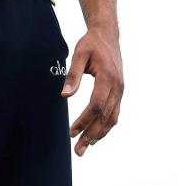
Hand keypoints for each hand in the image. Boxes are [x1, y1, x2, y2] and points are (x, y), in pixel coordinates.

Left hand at [61, 28, 123, 156]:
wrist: (107, 35)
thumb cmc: (91, 44)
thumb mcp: (78, 55)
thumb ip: (72, 76)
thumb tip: (65, 96)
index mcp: (108, 78)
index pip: (96, 106)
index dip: (84, 121)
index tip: (71, 132)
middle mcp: (117, 87)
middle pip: (104, 117)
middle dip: (91, 135)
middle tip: (78, 151)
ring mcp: (120, 90)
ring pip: (112, 118)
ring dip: (99, 134)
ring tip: (86, 147)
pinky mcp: (119, 92)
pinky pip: (114, 113)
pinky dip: (106, 126)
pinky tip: (96, 134)